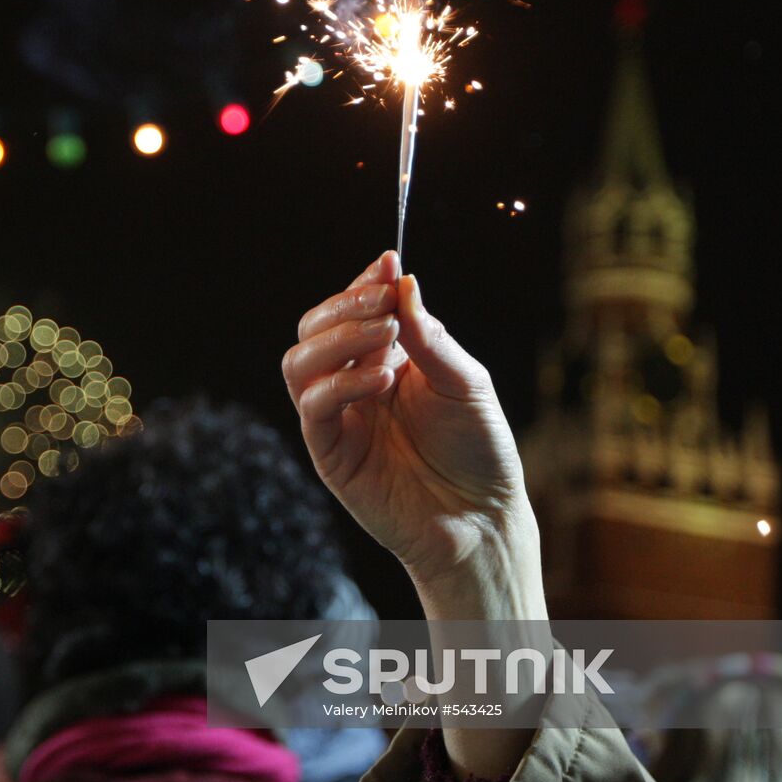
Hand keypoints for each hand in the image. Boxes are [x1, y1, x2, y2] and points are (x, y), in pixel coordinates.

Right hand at [282, 251, 544, 621]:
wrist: (481, 519)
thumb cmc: (479, 451)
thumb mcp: (466, 382)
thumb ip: (430, 337)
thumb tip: (403, 283)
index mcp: (386, 359)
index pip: (353, 309)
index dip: (364, 284)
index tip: (388, 263)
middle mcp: (354, 382)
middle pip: (314, 328)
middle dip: (345, 305)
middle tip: (383, 301)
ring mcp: (338, 417)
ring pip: (299, 361)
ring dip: (337, 338)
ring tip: (385, 335)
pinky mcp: (329, 452)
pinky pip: (313, 406)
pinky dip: (341, 383)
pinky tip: (381, 378)